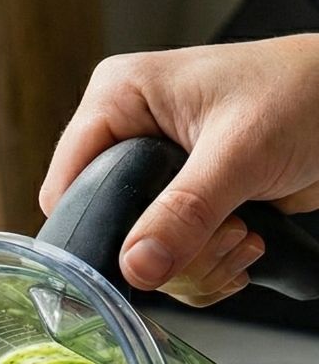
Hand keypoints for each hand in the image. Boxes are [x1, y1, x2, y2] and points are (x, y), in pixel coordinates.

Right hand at [39, 36, 318, 305]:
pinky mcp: (183, 211)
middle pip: (109, 236)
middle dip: (169, 253)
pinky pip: (171, 268)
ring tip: (243, 233)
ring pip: (142, 262)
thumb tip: (137, 265)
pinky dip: (209, 272)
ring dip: (199, 266)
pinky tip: (244, 242)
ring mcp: (156, 182)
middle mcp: (130, 141)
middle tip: (221, 231)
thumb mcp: (239, 151)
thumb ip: (185, 211)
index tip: (142, 250)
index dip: (99, 229)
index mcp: (119, 101)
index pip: (68, 187)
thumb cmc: (303, 91)